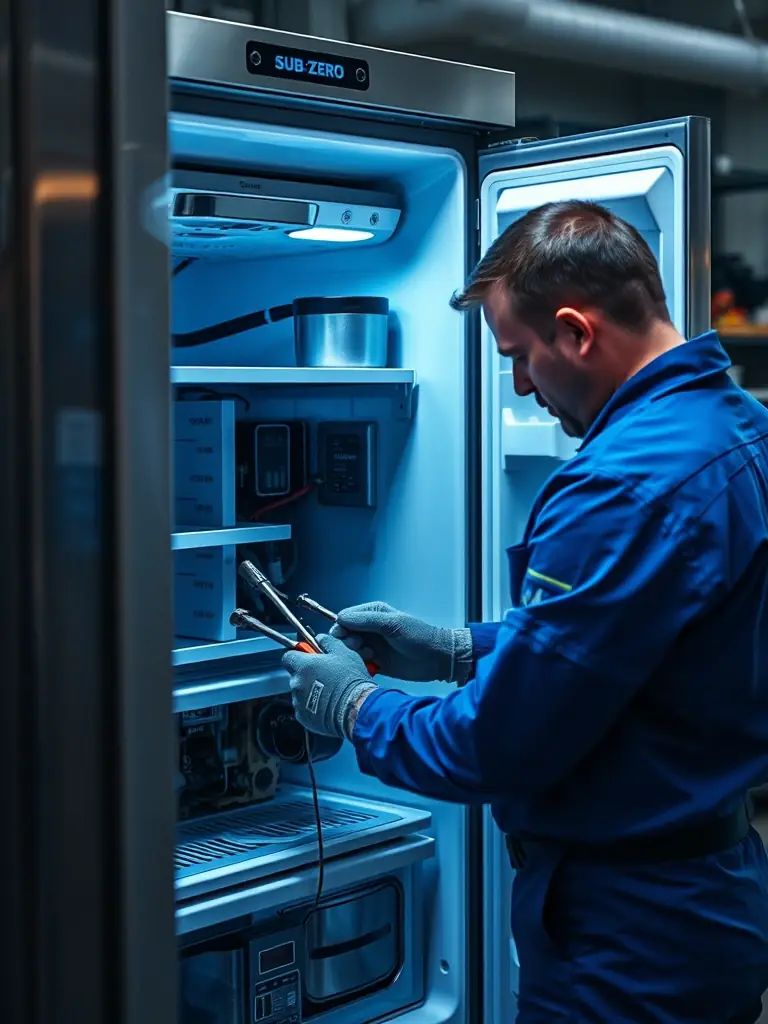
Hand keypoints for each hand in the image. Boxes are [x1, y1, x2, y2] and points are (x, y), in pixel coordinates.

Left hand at [282, 635, 377, 738]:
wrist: (356, 708)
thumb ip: (327, 642)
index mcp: (303, 666)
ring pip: (300, 693)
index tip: (307, 657)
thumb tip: (320, 639)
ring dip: (310, 692)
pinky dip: (312, 708)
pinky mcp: (303, 718)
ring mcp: (298, 702)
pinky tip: (327, 706)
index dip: (297, 656)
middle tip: (325, 676)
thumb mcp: (343, 652)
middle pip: (296, 676)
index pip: (288, 657)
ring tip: (329, 693)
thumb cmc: (350, 681)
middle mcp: (297, 684)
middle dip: (307, 675)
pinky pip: (304, 709)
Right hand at [330, 602, 472, 683]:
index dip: (341, 628)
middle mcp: (369, 629)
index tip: (345, 638)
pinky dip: (359, 665)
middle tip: (360, 648)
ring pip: (349, 651)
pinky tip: (371, 667)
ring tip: (370, 657)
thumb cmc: (419, 636)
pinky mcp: (375, 663)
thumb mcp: (392, 624)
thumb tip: (341, 618)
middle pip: (344, 635)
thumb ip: (366, 620)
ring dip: (354, 655)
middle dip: (347, 643)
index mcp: (372, 614)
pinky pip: (358, 664)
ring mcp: (372, 646)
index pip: (345, 618)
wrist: (437, 659)